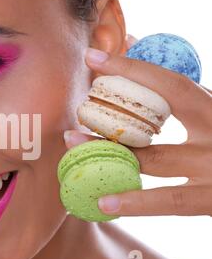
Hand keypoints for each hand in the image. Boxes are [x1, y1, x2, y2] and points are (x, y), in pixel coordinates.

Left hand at [63, 46, 211, 216]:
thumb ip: (185, 94)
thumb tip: (139, 54)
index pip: (172, 85)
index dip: (132, 68)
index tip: (94, 57)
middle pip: (158, 125)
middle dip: (111, 118)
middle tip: (75, 113)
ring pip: (157, 163)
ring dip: (110, 156)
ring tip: (73, 149)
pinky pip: (171, 202)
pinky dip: (137, 203)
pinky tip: (104, 204)